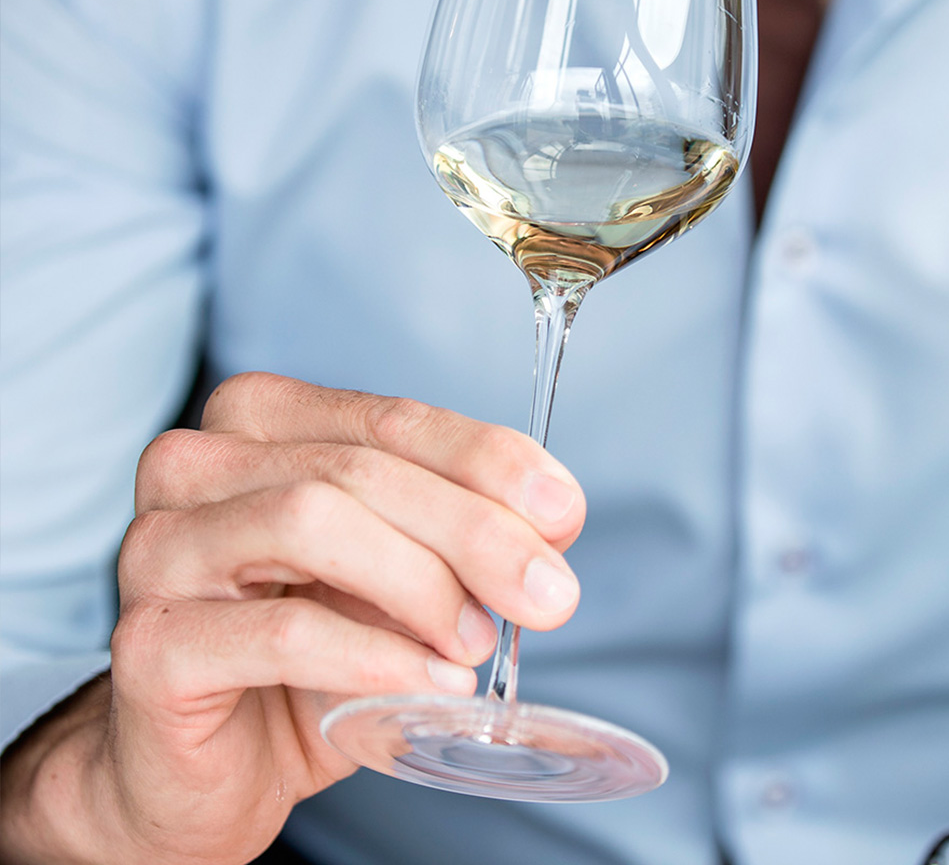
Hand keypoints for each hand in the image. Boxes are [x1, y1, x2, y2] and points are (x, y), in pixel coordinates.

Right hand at [0, 372, 585, 864]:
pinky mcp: (146, 644)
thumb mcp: (398, 574)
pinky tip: (428, 681)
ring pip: (312, 521)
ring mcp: (159, 548)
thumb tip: (554, 518)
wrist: (209, 768)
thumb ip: (458, 530)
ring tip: (476, 643)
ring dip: (420, 584)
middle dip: (474, 529)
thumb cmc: (307, 655)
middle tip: (548, 594)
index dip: (488, 459)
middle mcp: (196, 465)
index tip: (564, 511)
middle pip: (360, 468)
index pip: (392, 417)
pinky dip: (373, 653)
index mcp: (261, 421)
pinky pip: (279, 631)